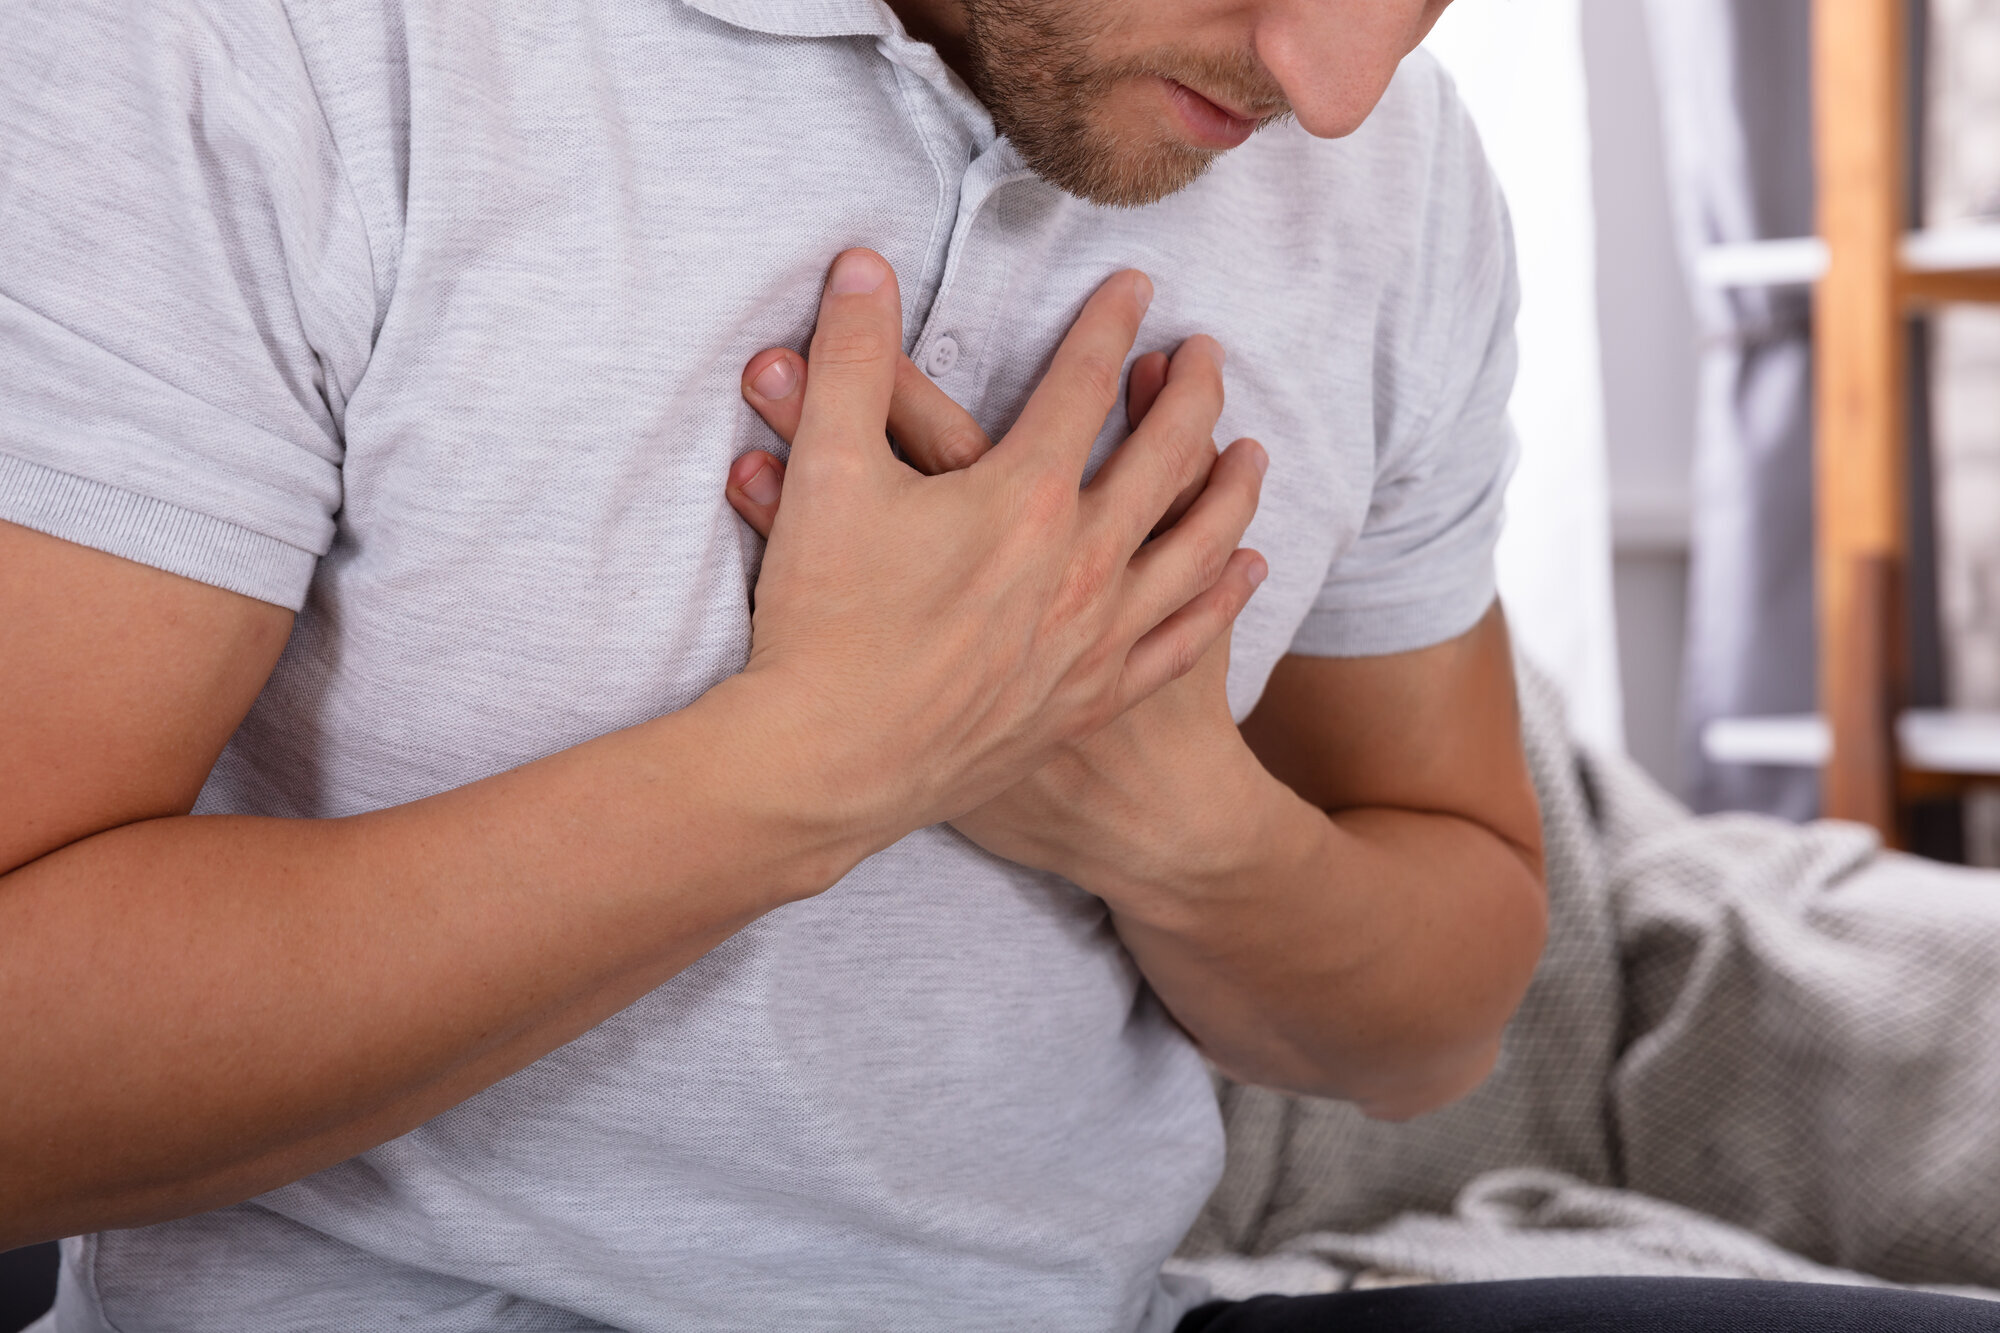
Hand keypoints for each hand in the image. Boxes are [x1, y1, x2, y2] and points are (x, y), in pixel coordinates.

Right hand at [729, 288, 1270, 898]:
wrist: (828, 768)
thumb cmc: (822, 623)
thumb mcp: (826, 475)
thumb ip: (850, 361)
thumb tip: (862, 264)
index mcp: (1027, 498)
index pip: (1083, 383)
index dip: (1108, 323)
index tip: (1134, 286)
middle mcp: (1083, 563)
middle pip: (1165, 457)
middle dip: (1192, 395)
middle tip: (1206, 355)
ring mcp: (1096, 638)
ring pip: (1196, 549)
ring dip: (1230, 492)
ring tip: (1253, 455)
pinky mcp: (1089, 701)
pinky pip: (1182, 640)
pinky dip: (1220, 599)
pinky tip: (1242, 572)